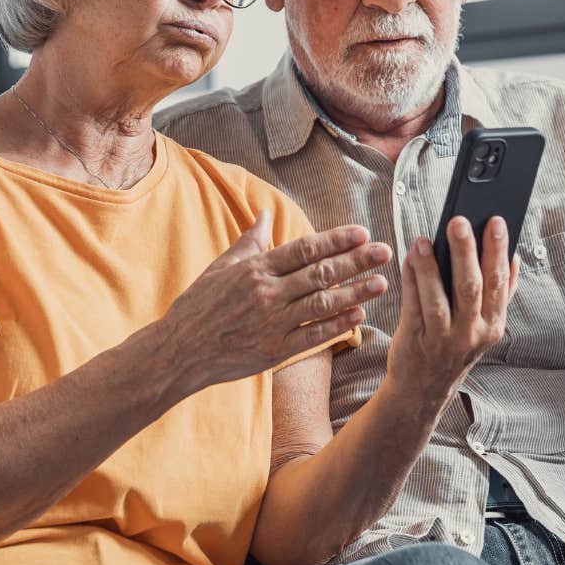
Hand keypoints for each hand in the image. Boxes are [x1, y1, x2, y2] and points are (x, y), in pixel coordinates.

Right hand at [146, 211, 392, 391]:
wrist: (179, 350)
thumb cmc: (200, 306)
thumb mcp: (222, 266)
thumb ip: (250, 241)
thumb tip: (266, 214)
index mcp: (255, 268)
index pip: (304, 249)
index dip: (336, 240)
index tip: (362, 233)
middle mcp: (266, 292)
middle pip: (320, 273)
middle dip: (356, 261)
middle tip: (385, 251)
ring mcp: (272, 322)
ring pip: (322, 303)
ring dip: (355, 292)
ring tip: (381, 283)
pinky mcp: (274, 350)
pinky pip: (313, 335)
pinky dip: (337, 325)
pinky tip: (359, 315)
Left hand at [387, 216, 518, 401]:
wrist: (423, 389)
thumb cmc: (455, 350)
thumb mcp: (485, 328)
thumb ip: (502, 295)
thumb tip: (514, 258)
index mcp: (493, 325)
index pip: (498, 283)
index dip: (498, 251)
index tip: (496, 221)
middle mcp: (470, 333)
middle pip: (470, 287)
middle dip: (466, 252)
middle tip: (459, 221)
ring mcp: (442, 339)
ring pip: (438, 297)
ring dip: (431, 266)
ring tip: (425, 239)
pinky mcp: (414, 339)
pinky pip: (412, 304)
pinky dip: (411, 279)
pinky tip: (410, 258)